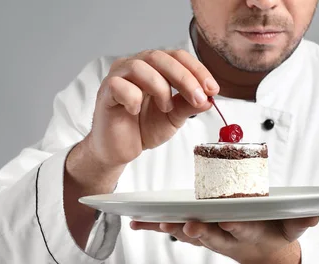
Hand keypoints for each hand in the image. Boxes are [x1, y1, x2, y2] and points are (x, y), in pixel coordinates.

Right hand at [85, 49, 219, 169]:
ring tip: (166, 108)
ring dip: (160, 87)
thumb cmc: (143, 128)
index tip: (213, 89)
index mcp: (154, 68)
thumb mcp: (174, 117)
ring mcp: (118, 76)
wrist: (120, 150)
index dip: (197, 69)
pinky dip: (133, 98)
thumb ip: (189, 106)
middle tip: (199, 97)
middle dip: (185, 77)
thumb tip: (209, 98)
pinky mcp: (106, 92)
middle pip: (160, 58)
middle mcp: (135, 66)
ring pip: (140, 67)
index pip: (177, 57)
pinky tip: (136, 111)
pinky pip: (119, 85)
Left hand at [130, 217, 318, 263]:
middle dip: (196, 230)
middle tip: (185, 224)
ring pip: (188, 233)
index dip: (228, 227)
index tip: (217, 221)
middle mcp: (226, 237)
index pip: (238, 230)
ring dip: (170, 229)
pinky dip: (156, 227)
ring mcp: (210, 237)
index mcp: (248, 233)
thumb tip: (315, 215)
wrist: (262, 254)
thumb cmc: (275, 233)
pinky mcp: (198, 234)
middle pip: (209, 235)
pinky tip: (135, 223)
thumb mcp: (292, 230)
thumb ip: (301, 222)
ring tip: (151, 222)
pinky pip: (176, 230)